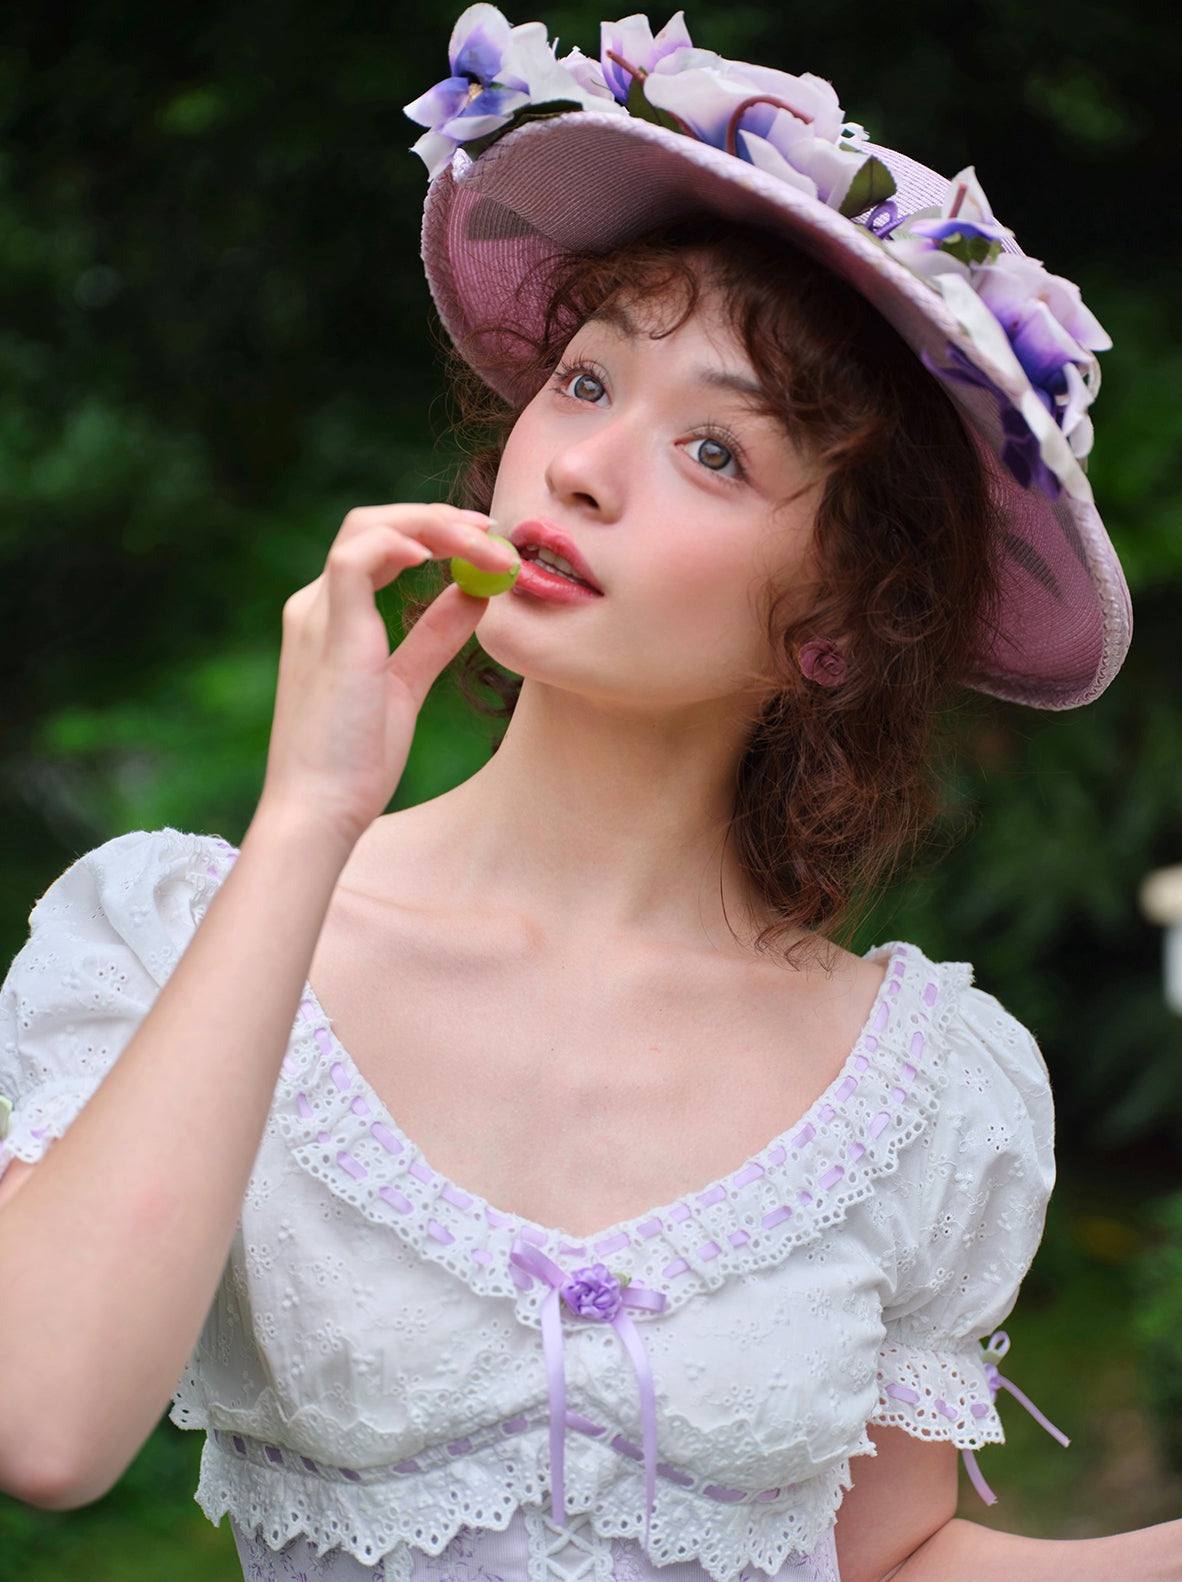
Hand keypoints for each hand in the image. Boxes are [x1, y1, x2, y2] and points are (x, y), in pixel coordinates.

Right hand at [257, 503, 516, 848]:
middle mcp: (314, 606)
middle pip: (372, 525)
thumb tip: (475, 596)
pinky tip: (439, 557)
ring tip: (483, 544)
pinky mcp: (329, 632)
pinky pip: (355, 558)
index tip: (485, 546)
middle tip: (492, 533)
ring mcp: (316, 615)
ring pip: (367, 528)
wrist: (319, 811)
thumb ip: (433, 637)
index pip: (377, 545)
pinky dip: (399, 542)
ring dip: (433, 526)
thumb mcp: (406, 686)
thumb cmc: (356, 761)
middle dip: (439, 521)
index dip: (433, 534)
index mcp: (329, 618)